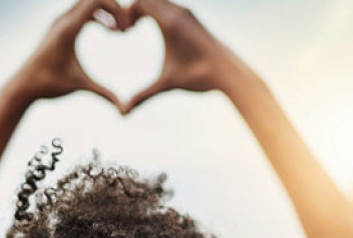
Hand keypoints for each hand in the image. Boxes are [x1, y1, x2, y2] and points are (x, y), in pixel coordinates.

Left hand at [12, 0, 127, 109]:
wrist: (23, 85)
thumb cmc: (50, 84)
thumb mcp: (81, 86)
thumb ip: (105, 94)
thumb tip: (125, 110)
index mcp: (68, 29)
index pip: (94, 1)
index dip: (116, 9)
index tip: (125, 28)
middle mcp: (62, 20)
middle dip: (113, 7)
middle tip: (126, 26)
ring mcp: (59, 22)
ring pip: (86, 3)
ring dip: (105, 11)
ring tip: (118, 29)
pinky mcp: (58, 27)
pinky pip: (81, 11)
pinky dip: (96, 15)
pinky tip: (106, 30)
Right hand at [123, 0, 255, 112]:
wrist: (229, 72)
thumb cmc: (199, 77)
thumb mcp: (167, 84)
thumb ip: (144, 95)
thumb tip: (124, 112)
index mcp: (169, 22)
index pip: (139, 2)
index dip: (125, 14)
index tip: (123, 32)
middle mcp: (179, 12)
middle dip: (132, 10)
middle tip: (126, 28)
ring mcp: (188, 14)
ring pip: (159, 1)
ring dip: (145, 10)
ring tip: (135, 27)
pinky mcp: (194, 19)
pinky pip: (170, 6)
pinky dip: (158, 12)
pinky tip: (158, 32)